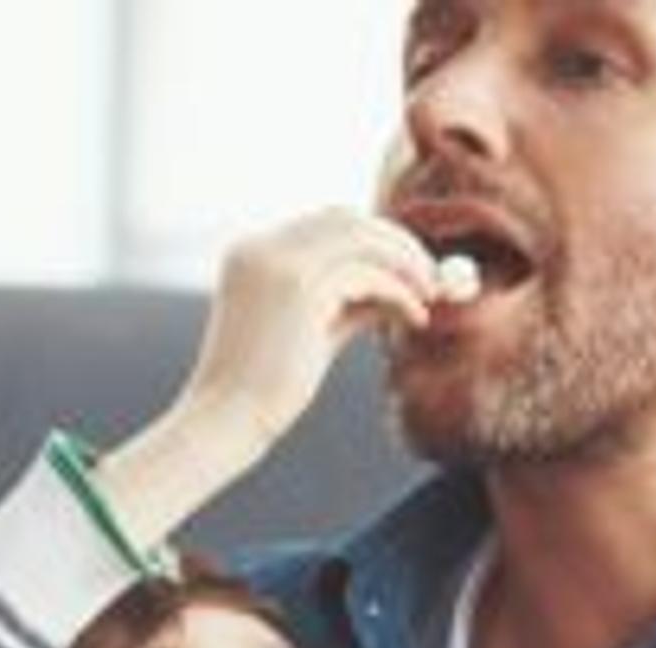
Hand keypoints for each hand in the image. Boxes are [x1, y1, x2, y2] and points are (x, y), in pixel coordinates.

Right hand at [98, 208, 451, 544]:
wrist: (225, 420)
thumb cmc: (262, 390)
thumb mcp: (309, 334)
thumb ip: (345, 306)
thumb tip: (394, 292)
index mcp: (252, 254)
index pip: (325, 224)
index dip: (373, 239)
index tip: (407, 266)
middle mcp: (262, 248)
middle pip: (347, 220)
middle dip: (396, 243)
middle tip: (430, 276)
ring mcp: (278, 263)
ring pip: (362, 239)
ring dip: (404, 263)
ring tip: (430, 295)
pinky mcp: (300, 287)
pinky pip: (367, 274)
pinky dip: (399, 291)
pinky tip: (416, 316)